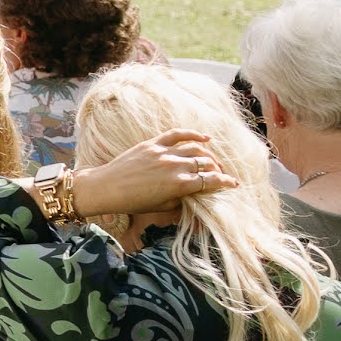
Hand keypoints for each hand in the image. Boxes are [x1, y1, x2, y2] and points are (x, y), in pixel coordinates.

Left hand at [62, 131, 238, 217]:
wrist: (107, 187)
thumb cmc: (133, 202)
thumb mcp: (162, 207)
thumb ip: (182, 199)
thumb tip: (195, 194)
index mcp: (179, 184)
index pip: (211, 181)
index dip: (225, 182)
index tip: (233, 184)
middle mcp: (175, 166)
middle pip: (206, 164)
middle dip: (218, 169)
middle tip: (222, 174)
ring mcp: (164, 153)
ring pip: (195, 149)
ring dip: (209, 154)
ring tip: (213, 160)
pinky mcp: (153, 144)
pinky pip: (177, 134)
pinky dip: (193, 134)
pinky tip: (204, 137)